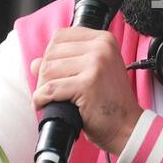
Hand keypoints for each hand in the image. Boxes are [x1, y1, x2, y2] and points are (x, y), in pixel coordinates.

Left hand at [30, 27, 141, 156]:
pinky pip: (51, 89)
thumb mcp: (92, 74)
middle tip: (49, 91)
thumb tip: (35, 63)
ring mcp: (96, 64)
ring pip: (48, 69)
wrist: (128, 126)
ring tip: (49, 99)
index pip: (61, 36)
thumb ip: (66, 63)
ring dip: (42, 87)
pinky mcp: (88, 84)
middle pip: (52, 53)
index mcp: (103, 40)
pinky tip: (44, 105)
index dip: (50, 55)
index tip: (53, 73)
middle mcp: (101, 47)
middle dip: (44, 74)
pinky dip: (41, 99)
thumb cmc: (110, 103)